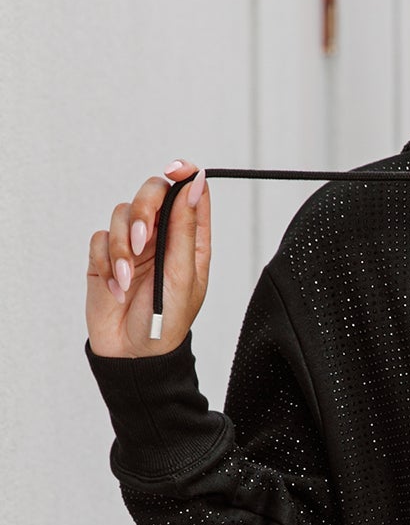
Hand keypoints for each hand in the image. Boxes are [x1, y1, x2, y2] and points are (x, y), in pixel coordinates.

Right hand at [86, 160, 210, 357]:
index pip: (190, 194)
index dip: (184, 175)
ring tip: (128, 282)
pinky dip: (107, 264)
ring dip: (122, 249)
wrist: (132, 353)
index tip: (175, 170)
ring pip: (121, 215)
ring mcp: (133, 245)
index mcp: (189, 241)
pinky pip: (100, 239)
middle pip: (151, 193)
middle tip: (141, 241)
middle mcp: (162, 237)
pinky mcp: (106, 256)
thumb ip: (185, 228)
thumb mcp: (182, 275)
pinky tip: (116, 288)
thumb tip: (194, 184)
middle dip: (143, 211)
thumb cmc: (166, 322)